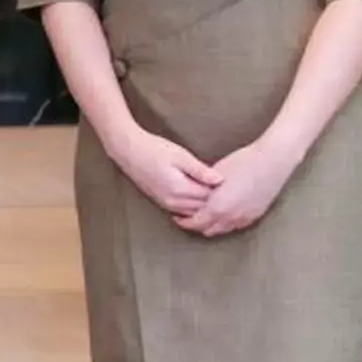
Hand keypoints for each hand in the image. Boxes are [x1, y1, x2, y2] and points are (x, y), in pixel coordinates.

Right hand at [107, 126, 221, 221]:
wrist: (128, 151)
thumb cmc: (154, 149)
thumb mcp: (181, 156)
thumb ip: (200, 170)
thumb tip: (220, 180)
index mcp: (180, 189)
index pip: (208, 197)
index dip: (222, 191)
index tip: (232, 182)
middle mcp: (173, 201)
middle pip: (202, 207)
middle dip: (215, 201)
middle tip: (229, 190)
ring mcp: (166, 203)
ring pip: (193, 211)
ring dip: (205, 205)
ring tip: (218, 194)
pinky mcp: (162, 202)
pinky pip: (183, 210)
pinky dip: (194, 206)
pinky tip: (201, 196)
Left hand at [181, 135, 302, 237]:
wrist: (272, 162)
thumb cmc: (243, 162)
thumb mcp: (216, 174)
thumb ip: (203, 188)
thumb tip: (194, 192)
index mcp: (217, 207)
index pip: (195, 223)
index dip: (184, 221)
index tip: (177, 216)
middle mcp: (231, 217)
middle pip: (207, 229)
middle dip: (196, 225)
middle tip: (188, 216)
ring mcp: (245, 218)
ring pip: (222, 229)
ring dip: (212, 225)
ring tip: (205, 215)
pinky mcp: (255, 215)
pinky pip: (236, 225)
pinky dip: (226, 222)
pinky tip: (223, 212)